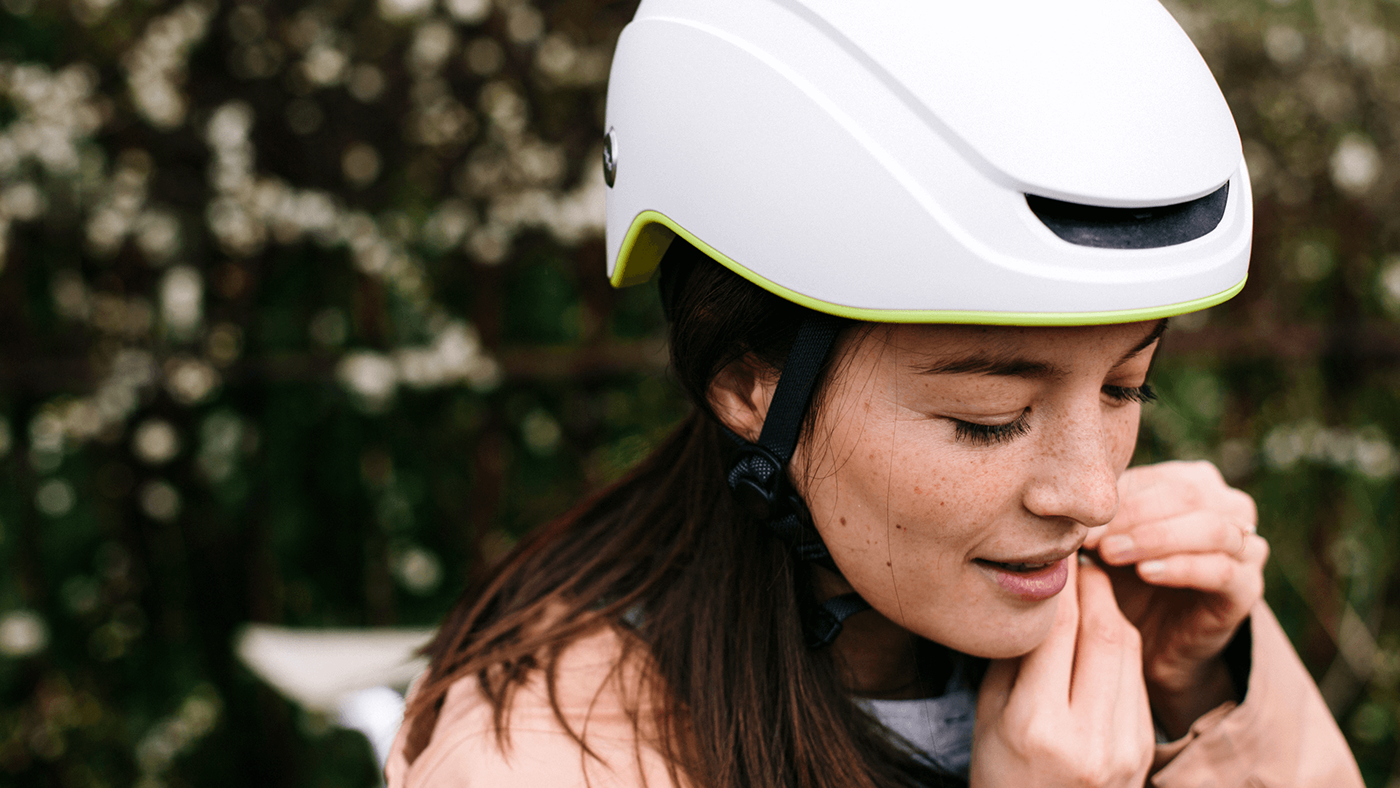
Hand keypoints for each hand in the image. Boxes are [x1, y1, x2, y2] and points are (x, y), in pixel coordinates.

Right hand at [972, 558, 1153, 787]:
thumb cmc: (1000, 773)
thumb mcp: (989, 715)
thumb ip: (1015, 656)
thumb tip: (1038, 594)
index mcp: (1037, 726)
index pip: (1057, 631)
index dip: (1058, 585)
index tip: (1053, 555)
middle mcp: (1088, 737)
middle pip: (1105, 633)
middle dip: (1095, 587)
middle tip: (1081, 558)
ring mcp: (1123, 747)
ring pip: (1128, 651)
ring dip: (1112, 610)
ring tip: (1092, 586)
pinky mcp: (1143, 750)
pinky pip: (1136, 679)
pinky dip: (1121, 646)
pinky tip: (1103, 631)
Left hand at [1084, 460, 1267, 738]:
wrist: (1150, 641)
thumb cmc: (1123, 578)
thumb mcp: (1108, 539)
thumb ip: (1100, 515)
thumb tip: (1066, 500)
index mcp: (1194, 483)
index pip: (1157, 478)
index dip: (1115, 497)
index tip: (1074, 521)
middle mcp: (1229, 508)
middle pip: (1187, 495)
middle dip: (1133, 516)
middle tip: (1093, 540)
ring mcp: (1245, 548)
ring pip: (1211, 528)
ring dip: (1155, 538)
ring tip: (1113, 555)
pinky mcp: (1247, 588)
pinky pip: (1223, 570)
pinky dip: (1182, 567)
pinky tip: (1146, 573)